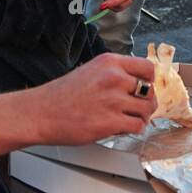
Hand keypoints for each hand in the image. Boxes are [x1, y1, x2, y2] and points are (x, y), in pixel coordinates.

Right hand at [31, 54, 158, 141]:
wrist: (41, 113)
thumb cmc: (62, 95)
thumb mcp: (91, 71)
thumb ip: (114, 73)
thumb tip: (138, 83)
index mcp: (109, 62)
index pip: (147, 68)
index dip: (148, 81)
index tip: (144, 89)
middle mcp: (114, 78)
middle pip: (150, 91)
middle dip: (146, 102)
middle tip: (137, 108)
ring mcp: (113, 100)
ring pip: (147, 109)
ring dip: (141, 117)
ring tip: (129, 119)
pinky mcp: (110, 122)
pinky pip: (137, 126)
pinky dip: (133, 129)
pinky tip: (121, 128)